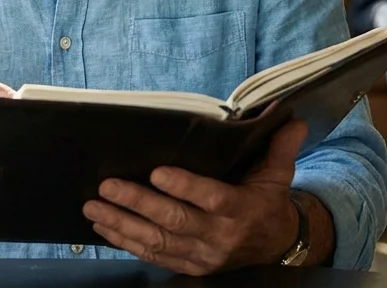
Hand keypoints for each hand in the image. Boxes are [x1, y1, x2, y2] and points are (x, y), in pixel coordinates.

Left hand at [83, 120, 307, 274]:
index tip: (156, 172)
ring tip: (93, 207)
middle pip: (174, 221)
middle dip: (137, 203)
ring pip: (157, 241)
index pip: (211, 198)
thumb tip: (293, 120)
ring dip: (122, 224)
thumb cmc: (268, 204)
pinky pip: (153, 256)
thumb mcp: (278, 176)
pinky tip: (104, 228)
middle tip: (107, 186)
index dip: (183, 187)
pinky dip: (126, 243)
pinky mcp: (188, 266)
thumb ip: (281, 148)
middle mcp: (219, 236)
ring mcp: (201, 255)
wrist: (274, 247)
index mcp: (240, 210)